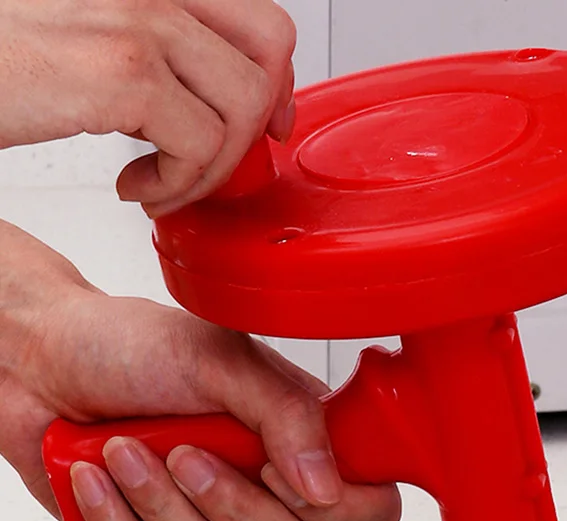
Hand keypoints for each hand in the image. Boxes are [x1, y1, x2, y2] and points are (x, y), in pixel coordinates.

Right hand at [0, 0, 295, 215]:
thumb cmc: (7, 60)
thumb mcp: (97, 36)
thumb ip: (167, 52)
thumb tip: (232, 94)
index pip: (260, 20)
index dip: (275, 82)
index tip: (264, 126)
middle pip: (271, 50)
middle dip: (256, 123)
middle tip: (218, 161)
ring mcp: (141, 22)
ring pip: (243, 109)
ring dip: (209, 168)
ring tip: (164, 185)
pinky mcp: (122, 73)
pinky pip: (201, 145)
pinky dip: (178, 186)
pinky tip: (136, 188)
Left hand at [0, 221, 400, 520]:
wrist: (40, 361)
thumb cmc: (130, 344)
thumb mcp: (220, 358)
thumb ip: (288, 415)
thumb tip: (327, 484)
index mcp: (300, 435)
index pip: (369, 504)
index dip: (340, 506)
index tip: (280, 467)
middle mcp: (266, 483)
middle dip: (239, 509)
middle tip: (192, 455)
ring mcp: (214, 519)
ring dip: (167, 509)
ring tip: (130, 451)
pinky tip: (99, 473)